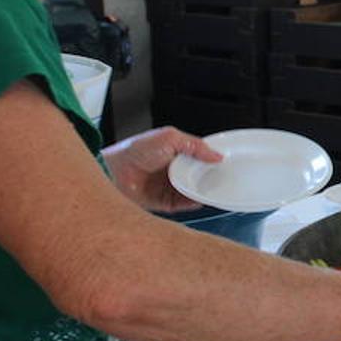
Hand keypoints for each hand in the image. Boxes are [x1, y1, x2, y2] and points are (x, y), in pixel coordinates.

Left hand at [102, 127, 222, 211]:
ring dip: (205, 190)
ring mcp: (171, 187)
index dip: (214, 159)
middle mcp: (176, 170)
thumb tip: (216, 155)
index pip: (202, 157)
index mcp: (177, 152)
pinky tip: (200, 198)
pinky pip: (185, 204)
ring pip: (195, 191)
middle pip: (201, 175)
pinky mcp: (166, 202)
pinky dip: (194, 202)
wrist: (114, 171)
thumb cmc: (135, 151)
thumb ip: (195, 144)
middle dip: (212, 176)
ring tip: (215, 189)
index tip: (227, 162)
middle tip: (225, 177)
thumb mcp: (169, 137)